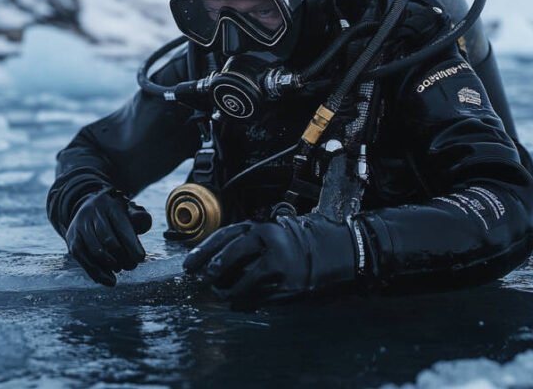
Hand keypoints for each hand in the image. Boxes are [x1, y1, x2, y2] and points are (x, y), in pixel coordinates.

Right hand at [65, 189, 150, 286]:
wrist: (87, 211)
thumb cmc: (114, 217)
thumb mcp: (128, 212)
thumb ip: (140, 218)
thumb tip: (145, 221)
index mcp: (110, 205)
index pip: (121, 226)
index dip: (131, 244)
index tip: (140, 258)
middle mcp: (92, 214)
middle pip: (108, 240)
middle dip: (122, 256)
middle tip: (131, 265)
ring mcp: (80, 227)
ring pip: (95, 251)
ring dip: (110, 265)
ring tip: (120, 269)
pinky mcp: (72, 240)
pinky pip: (83, 259)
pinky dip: (97, 273)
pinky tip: (108, 280)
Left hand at [183, 214, 357, 304]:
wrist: (342, 252)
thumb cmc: (308, 239)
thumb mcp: (276, 229)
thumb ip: (250, 240)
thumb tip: (216, 258)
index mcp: (264, 229)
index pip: (224, 239)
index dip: (203, 252)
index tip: (190, 264)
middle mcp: (269, 247)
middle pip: (227, 262)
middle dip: (212, 274)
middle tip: (205, 281)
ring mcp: (278, 270)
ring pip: (239, 286)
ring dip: (227, 292)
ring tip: (222, 293)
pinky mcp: (286, 291)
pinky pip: (255, 301)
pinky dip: (244, 303)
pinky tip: (239, 302)